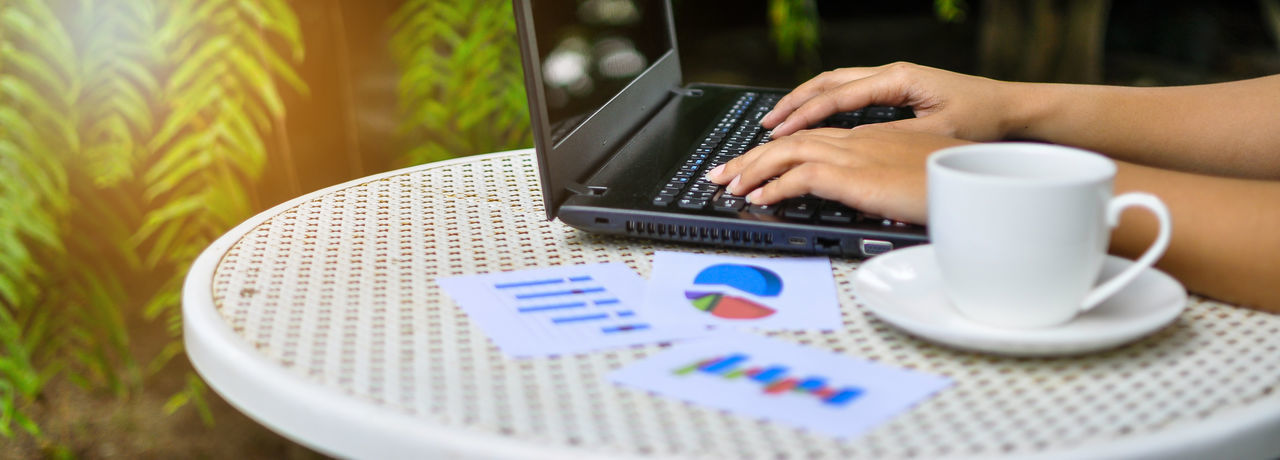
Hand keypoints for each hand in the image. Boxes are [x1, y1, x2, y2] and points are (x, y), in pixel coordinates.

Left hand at [705, 124, 971, 223]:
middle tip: (723, 174)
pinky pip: (801, 176)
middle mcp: (858, 141)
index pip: (812, 140)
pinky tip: (759, 198)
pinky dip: (775, 186)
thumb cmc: (955, 188)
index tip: (754, 167)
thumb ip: (883, 187)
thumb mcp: (911, 185)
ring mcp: (856, 155)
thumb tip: (868, 200)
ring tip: (730, 186)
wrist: (979, 185)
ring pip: (788, 152)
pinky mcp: (856, 175)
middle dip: (751, 157)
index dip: (777, 153)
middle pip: (791, 141)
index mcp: (870, 141)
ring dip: (754, 169)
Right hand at [762, 62, 1018, 141]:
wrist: (1012, 109)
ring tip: (778, 122)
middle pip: (827, 83)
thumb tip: (853, 147)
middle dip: (792, 104)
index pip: (837, 96)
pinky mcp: (896, 89)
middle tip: (765, 126)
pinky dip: (823, 104)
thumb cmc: (982, 121)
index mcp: (897, 80)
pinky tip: (812, 119)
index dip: (804, 116)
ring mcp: (892, 79)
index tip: (778, 133)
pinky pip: (848, 92)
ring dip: (805, 102)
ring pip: (834, 84)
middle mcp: (891, 73)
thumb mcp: (936, 136)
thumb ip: (894, 138)